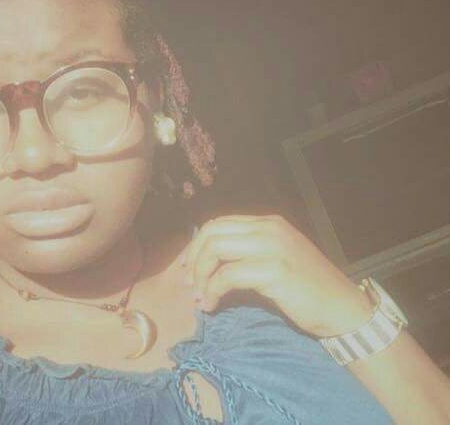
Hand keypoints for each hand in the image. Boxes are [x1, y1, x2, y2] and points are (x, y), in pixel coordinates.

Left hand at [181, 215, 373, 337]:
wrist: (343, 307)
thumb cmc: (309, 288)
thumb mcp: (278, 257)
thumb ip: (250, 249)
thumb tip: (211, 258)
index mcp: (268, 222)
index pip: (219, 222)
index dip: (197, 244)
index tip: (188, 267)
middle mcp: (268, 228)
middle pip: (212, 232)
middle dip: (193, 258)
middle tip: (189, 283)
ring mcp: (272, 247)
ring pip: (215, 249)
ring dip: (200, 275)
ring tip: (199, 297)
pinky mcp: (274, 270)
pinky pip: (227, 276)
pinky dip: (212, 291)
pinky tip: (212, 305)